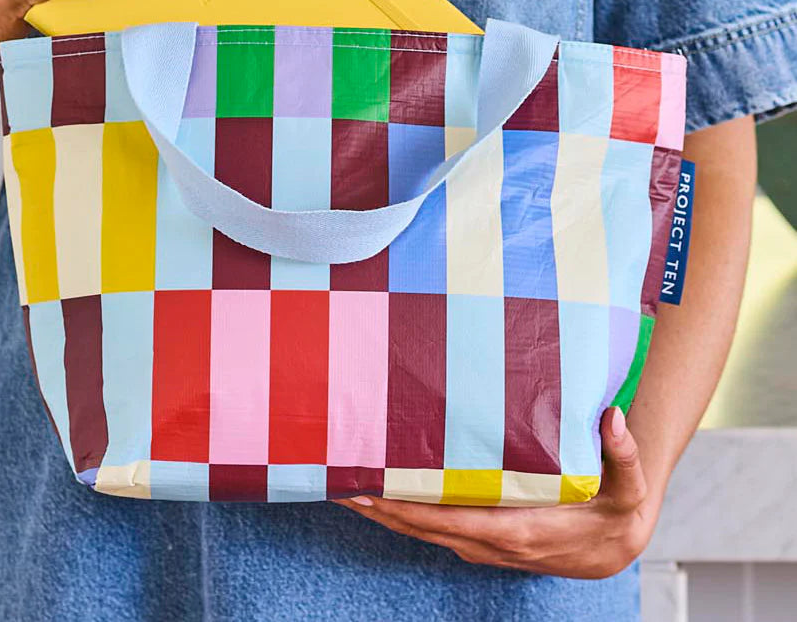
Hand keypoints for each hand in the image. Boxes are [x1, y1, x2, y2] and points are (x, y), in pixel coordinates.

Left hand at [334, 407, 658, 578]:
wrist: (615, 548)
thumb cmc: (616, 513)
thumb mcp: (628, 488)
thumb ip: (622, 455)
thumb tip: (613, 419)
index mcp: (519, 530)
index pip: (449, 519)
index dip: (405, 508)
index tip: (370, 490)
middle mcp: (493, 542)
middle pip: (423, 527)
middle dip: (379, 508)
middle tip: (338, 482)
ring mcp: (484, 545)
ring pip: (423, 531)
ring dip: (385, 513)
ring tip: (348, 487)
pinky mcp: (483, 540)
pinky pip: (435, 529)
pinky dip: (405, 516)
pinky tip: (384, 496)